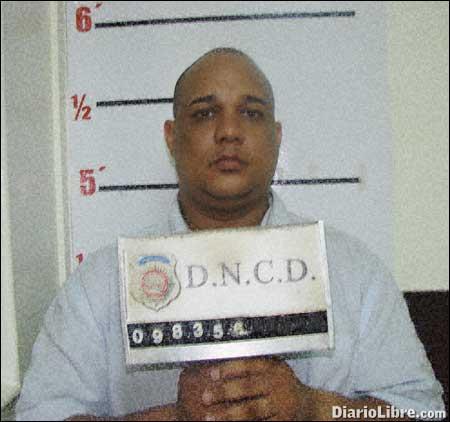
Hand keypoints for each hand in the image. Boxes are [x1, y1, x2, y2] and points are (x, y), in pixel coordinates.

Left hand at [177, 357, 313, 420]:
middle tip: (205, 397)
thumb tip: (221, 365)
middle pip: (247, 388)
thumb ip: (254, 367)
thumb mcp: (274, 369)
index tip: (211, 373)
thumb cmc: (283, 384)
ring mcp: (281, 406)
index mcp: (273, 368)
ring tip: (209, 417)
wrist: (310, 406)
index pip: (249, 366)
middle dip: (224, 392)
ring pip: (251, 410)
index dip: (229, 369)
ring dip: (228, 415)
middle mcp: (278, 385)